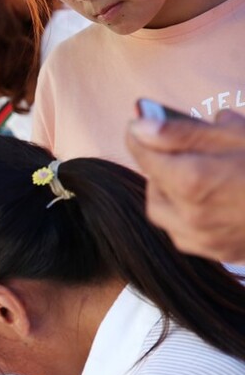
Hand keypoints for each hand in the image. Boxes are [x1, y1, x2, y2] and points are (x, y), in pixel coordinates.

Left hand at [127, 109, 244, 263]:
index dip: (139, 134)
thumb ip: (184, 132)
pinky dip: (186, 213)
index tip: (139, 122)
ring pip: (165, 215)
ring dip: (170, 190)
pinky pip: (186, 234)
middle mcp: (191, 217)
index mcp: (193, 181)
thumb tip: (140, 125)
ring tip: (193, 168)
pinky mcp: (221, 253)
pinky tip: (209, 196)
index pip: (146, 154)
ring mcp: (205, 240)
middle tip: (173, 143)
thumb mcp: (240, 136)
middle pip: (154, 188)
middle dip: (158, 164)